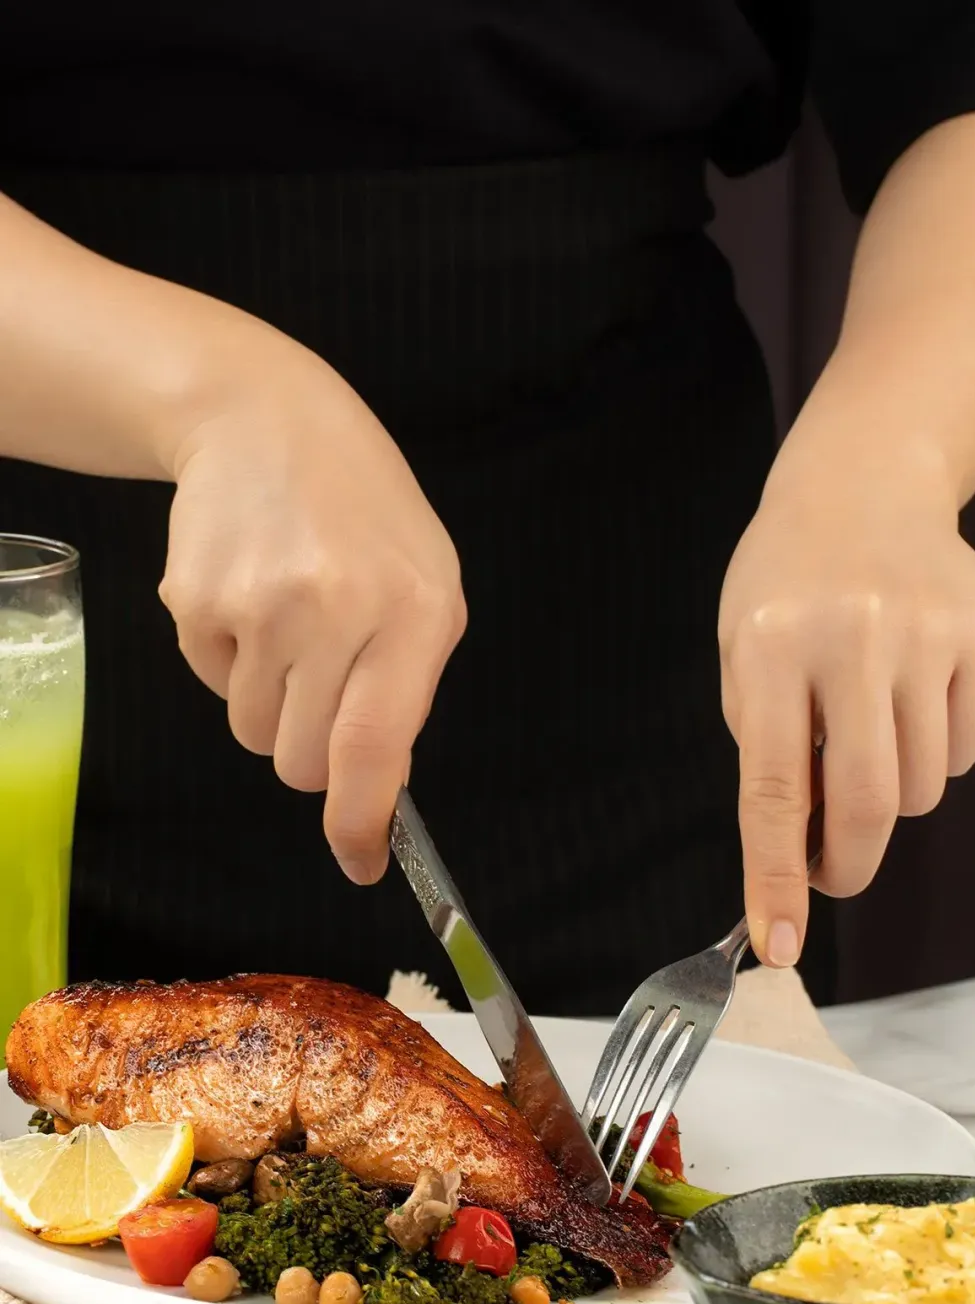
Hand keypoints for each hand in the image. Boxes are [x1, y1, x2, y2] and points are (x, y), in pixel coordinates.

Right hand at [159, 339, 465, 882]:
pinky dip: (232, 661)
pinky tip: (254, 596)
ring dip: (271, 701)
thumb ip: (409, 688)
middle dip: (310, 748)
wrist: (266, 418)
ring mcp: (257, 604)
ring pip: (252, 731)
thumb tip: (377, 788)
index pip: (376, 747)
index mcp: (412, 611)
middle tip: (324, 681)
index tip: (358, 860)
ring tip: (292, 621)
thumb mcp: (426, 586)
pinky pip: (211, 685)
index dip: (360, 820)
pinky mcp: (193, 600)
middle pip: (299, 761)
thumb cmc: (363, 513)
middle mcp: (333, 610)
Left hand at [718, 444, 974, 967]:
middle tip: (833, 875)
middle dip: (848, 864)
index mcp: (770, 646)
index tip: (780, 945)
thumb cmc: (787, 589)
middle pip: (865, 802)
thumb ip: (769, 751)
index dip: (778, 879)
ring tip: (867, 737)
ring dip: (893, 795)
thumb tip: (804, 854)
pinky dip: (937, 753)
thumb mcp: (746, 657)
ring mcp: (925, 630)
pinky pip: (967, 747)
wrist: (861, 488)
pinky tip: (911, 702)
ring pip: (923, 784)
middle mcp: (850, 635)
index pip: (771, 791)